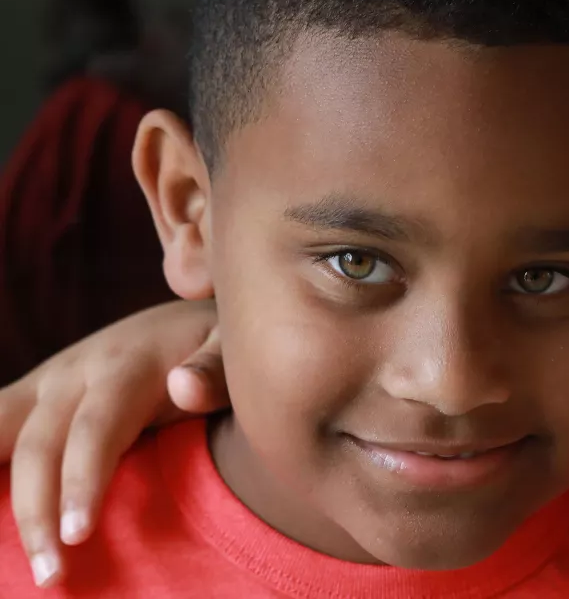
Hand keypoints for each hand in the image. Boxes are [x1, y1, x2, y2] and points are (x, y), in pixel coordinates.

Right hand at [0, 300, 228, 586]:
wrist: (195, 308)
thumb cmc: (222, 343)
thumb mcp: (233, 344)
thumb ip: (217, 369)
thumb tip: (184, 387)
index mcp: (126, 363)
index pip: (95, 427)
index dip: (82, 480)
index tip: (79, 535)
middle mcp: (75, 369)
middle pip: (38, 443)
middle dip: (37, 511)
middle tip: (51, 574)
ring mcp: (48, 380)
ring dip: (0, 495)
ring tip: (18, 556)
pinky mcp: (34, 393)